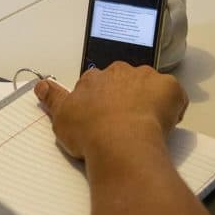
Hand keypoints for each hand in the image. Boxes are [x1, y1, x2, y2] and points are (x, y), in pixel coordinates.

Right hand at [33, 61, 188, 160]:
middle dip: (124, 97)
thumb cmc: (89, 132)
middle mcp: (119, 71)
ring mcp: (146, 78)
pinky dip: (171, 106)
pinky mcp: (169, 88)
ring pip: (148, 86)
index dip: (100, 101)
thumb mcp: (61, 117)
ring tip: (143, 126)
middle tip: (122, 123)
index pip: (97, 83)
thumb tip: (40, 84)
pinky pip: (174, 95)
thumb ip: (52, 98)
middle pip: (123, 81)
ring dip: (147, 100)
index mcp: (94, 78)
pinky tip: (164, 124)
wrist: (121, 143)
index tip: (101, 117)